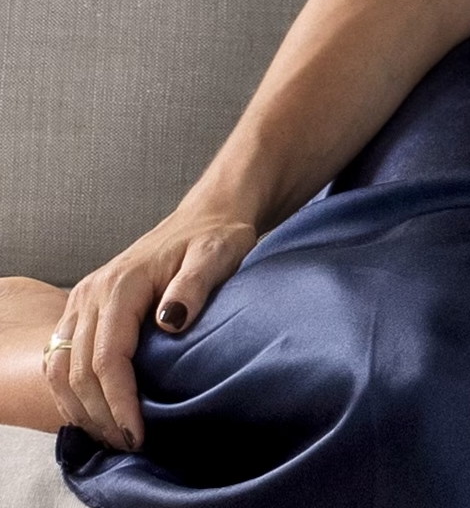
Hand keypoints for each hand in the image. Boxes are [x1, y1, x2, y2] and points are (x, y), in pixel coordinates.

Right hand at [41, 202, 257, 451]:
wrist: (206, 215)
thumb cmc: (216, 236)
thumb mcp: (218, 254)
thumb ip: (195, 285)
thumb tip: (169, 322)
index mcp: (123, 283)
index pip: (108, 357)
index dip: (119, 400)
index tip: (138, 431)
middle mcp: (93, 292)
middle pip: (79, 370)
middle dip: (100, 414)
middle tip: (129, 443)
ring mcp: (83, 300)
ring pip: (61, 368)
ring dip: (81, 408)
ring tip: (112, 435)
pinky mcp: (83, 308)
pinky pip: (61, 357)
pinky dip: (71, 391)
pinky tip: (95, 412)